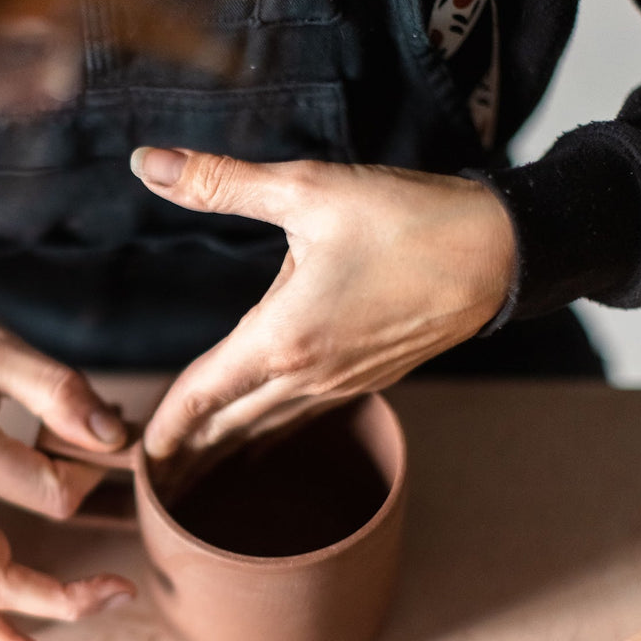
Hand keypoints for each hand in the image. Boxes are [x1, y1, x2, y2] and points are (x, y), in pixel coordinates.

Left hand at [131, 147, 515, 466]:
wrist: (503, 252)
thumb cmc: (407, 218)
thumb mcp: (307, 189)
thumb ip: (219, 182)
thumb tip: (146, 162)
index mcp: (282, 338)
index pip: (202, 394)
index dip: (166, 425)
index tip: (138, 455)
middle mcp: (308, 375)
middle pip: (230, 426)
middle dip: (187, 454)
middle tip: (151, 479)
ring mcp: (344, 383)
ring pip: (268, 427)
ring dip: (227, 449)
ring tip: (194, 471)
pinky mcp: (371, 377)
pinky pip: (304, 416)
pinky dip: (271, 432)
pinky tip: (264, 436)